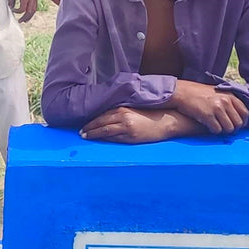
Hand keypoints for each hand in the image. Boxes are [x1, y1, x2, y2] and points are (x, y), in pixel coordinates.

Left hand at [9, 0, 37, 22]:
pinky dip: (31, 12)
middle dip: (25, 18)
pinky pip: (35, 7)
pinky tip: (28, 15)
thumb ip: (11, 0)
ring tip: (25, 21)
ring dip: (29, 16)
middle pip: (29, 12)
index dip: (17, 11)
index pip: (22, 9)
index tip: (13, 10)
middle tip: (20, 21)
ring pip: (33, 10)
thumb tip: (11, 7)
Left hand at [80, 107, 200, 143]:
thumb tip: (107, 115)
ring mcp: (126, 128)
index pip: (102, 115)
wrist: (168, 120)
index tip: (84, 123)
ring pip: (104, 131)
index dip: (92, 120)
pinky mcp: (131, 137)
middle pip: (100, 123)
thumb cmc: (152, 114)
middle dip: (89, 128)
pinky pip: (114, 139)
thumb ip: (121, 111)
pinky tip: (99, 139)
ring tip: (85, 136)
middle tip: (80, 132)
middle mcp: (123, 117)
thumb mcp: (135, 109)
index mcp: (123, 109)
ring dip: (93, 134)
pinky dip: (105, 139)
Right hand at [171, 81, 248, 133]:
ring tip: (217, 128)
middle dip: (233, 128)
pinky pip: (217, 130)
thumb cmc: (198, 93)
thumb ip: (228, 100)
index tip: (238, 125)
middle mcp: (225, 101)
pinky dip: (214, 131)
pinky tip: (209, 127)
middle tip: (226, 129)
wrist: (182, 92)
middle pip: (238, 122)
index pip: (245, 112)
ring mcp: (217, 108)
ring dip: (223, 131)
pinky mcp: (207, 116)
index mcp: (229, 95)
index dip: (243, 121)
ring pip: (228, 128)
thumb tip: (237, 113)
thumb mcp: (217, 91)